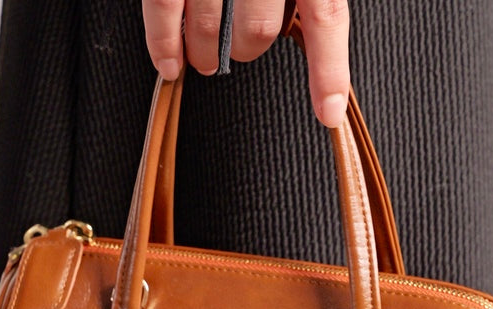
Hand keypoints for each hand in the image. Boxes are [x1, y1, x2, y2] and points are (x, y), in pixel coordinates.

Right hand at [142, 0, 349, 127]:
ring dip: (206, 52)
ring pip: (210, 23)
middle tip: (240, 54)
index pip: (324, 15)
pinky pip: (163, 6)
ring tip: (204, 59)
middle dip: (248, 50)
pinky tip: (170, 64)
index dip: (328, 69)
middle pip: (257, 26)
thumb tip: (323, 60)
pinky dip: (164, 43)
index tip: (328, 114)